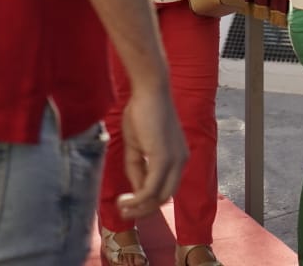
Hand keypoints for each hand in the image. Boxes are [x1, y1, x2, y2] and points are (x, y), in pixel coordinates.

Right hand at [113, 83, 188, 219]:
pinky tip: (124, 200)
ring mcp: (175, 161)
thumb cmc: (141, 112)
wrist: (149, 90)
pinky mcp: (164, 159)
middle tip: (123, 211)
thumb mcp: (137, 146)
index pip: (166, 188)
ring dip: (140, 207)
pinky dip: (137, 199)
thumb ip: (138, 168)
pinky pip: (151, 188)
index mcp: (178, 158)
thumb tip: (136, 191)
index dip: (148, 200)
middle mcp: (181, 162)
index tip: (128, 204)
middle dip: (145, 209)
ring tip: (121, 207)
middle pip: (165, 197)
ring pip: (159, 197)